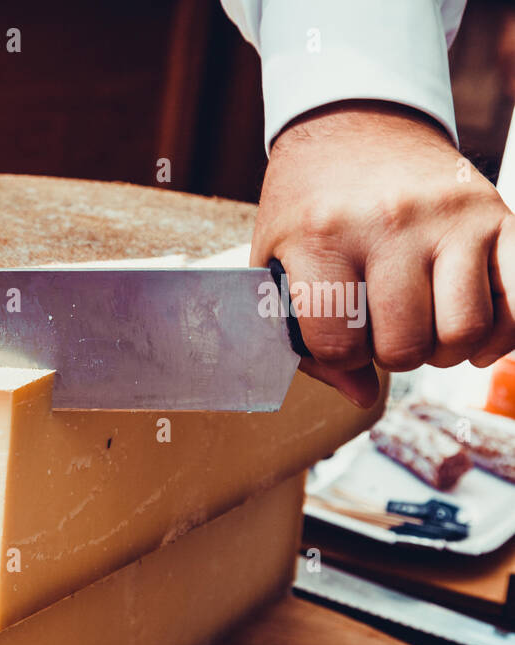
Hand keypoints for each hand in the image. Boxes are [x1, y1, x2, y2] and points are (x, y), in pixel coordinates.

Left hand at [252, 101, 514, 407]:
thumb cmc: (308, 203)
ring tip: (425, 332)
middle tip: (385, 334)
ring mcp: (450, 217)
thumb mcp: (279, 260)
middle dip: (393, 356)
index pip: (339, 344)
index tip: (339, 336)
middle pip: (406, 344)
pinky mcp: (496, 212)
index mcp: (322, 237)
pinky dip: (503, 335)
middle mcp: (389, 223)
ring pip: (465, 331)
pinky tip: (477, 336)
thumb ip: (304, 335)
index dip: (339, 357)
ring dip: (445, 351)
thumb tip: (362, 395)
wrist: (352, 122)